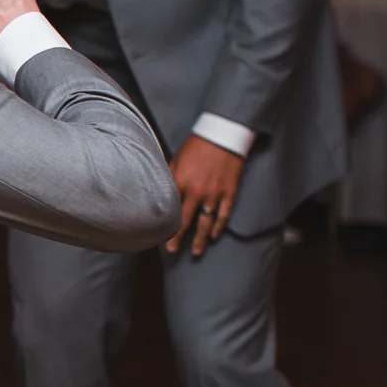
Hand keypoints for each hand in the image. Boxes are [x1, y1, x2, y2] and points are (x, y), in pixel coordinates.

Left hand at [166, 135, 244, 255]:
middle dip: (178, 238)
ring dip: (199, 239)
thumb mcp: (176, 158)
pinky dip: (218, 226)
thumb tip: (157, 188)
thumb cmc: (197, 144)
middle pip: (185, 220)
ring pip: (205, 222)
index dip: (164, 224)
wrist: (223, 134)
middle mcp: (196, 191)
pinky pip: (223, 214)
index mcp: (180, 182)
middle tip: (172, 251)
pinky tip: (213, 235)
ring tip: (195, 251)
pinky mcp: (229, 192)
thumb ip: (168, 176)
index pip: (169, 210)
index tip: (157, 235)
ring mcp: (214, 193)